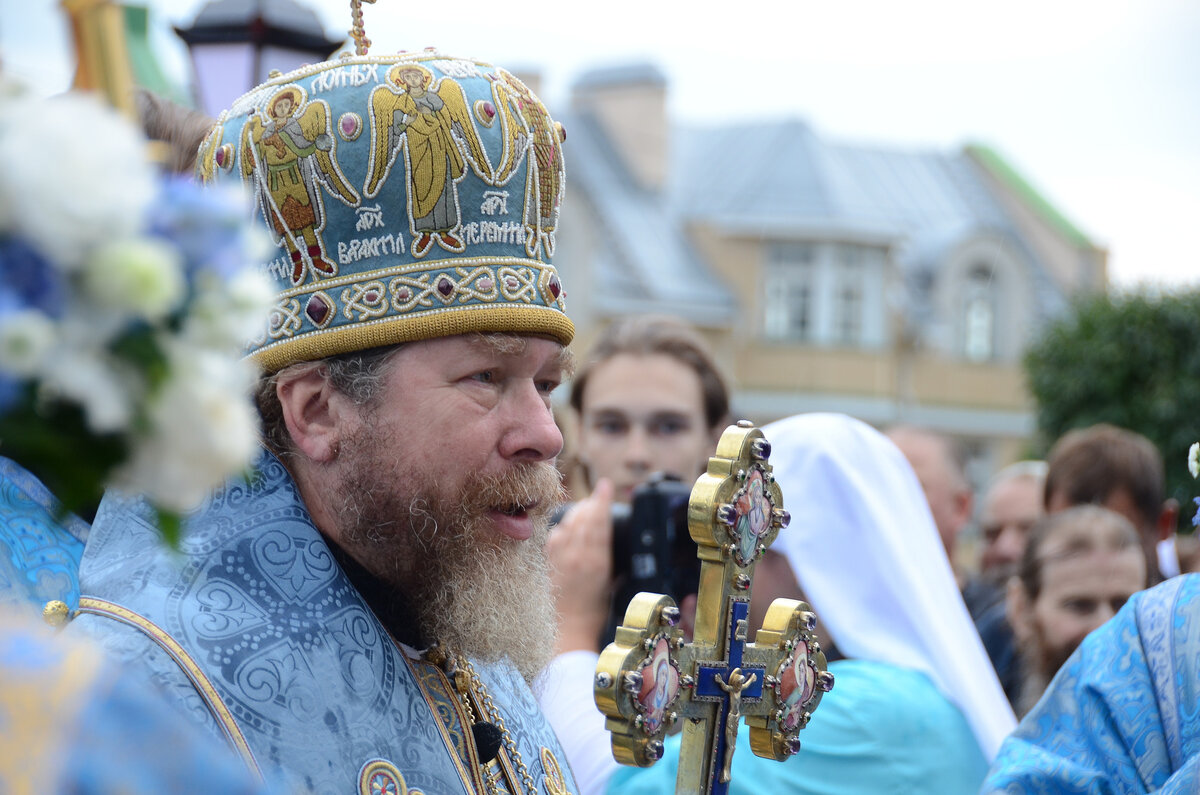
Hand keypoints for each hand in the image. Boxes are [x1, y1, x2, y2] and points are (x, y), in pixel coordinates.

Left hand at [547, 479, 614, 654]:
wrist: (567, 631)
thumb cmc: (594, 613)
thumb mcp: (612, 585)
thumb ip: (613, 562)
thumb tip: (614, 544)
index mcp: (597, 560)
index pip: (600, 521)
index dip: (602, 500)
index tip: (605, 485)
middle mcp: (577, 555)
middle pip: (584, 517)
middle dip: (591, 503)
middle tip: (597, 497)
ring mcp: (560, 557)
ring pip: (568, 522)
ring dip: (577, 513)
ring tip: (584, 509)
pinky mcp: (548, 561)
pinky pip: (554, 534)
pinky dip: (563, 527)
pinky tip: (567, 528)